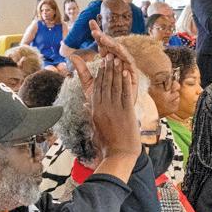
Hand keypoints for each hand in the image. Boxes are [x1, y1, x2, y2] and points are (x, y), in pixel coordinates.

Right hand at [74, 30, 140, 158]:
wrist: (118, 154)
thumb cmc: (107, 144)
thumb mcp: (95, 127)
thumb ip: (91, 113)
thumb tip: (86, 104)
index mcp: (95, 111)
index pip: (96, 89)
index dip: (98, 75)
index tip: (100, 65)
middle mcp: (103, 107)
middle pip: (104, 84)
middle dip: (106, 69)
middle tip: (107, 57)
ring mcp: (114, 109)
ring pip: (114, 85)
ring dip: (115, 71)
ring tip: (116, 59)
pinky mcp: (125, 111)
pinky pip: (124, 92)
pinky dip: (125, 81)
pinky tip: (125, 72)